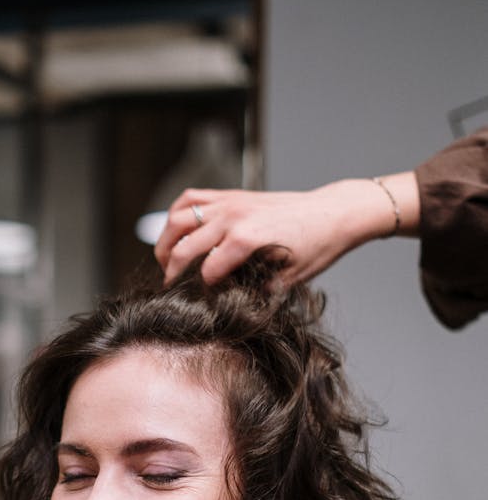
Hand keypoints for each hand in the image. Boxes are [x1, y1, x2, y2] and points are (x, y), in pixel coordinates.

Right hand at [155, 175, 419, 285]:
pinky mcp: (230, 195)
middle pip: (182, 247)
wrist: (332, 213)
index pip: (204, 272)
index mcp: (247, 241)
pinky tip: (176, 231)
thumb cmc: (315, 246)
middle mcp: (233, 218)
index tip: (196, 304)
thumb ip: (257, 292)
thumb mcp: (288, 281)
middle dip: (171, 272)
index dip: (198, 292)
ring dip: (165, 241)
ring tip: (166, 260)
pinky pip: (191, 199)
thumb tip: (230, 304)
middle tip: (171, 287)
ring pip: (178, 219)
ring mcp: (229, 203)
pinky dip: (177, 213)